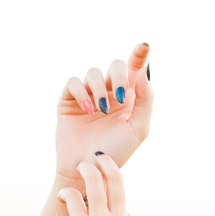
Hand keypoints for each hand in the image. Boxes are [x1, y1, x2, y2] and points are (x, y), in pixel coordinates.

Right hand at [55, 43, 152, 181]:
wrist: (89, 170)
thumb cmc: (116, 152)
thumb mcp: (138, 128)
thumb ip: (145, 99)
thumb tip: (143, 70)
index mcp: (128, 98)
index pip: (134, 69)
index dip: (139, 54)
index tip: (145, 45)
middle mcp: (108, 93)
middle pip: (115, 65)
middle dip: (119, 75)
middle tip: (121, 94)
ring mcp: (88, 96)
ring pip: (92, 72)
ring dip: (99, 89)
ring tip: (101, 110)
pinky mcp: (69, 101)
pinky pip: (74, 82)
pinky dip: (82, 92)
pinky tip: (88, 110)